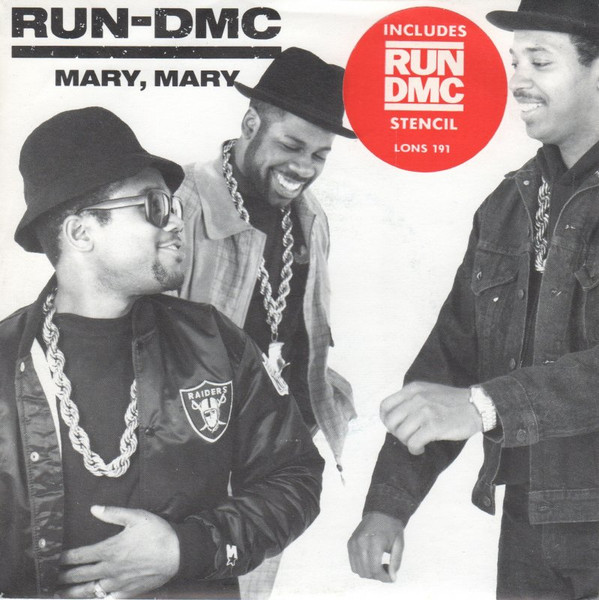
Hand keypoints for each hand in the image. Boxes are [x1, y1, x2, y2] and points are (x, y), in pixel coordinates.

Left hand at [57, 506, 179, 598]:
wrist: (177, 554)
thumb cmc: (157, 533)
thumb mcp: (136, 516)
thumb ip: (113, 514)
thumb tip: (93, 509)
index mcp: (109, 549)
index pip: (80, 555)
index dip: (65, 558)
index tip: (56, 559)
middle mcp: (109, 568)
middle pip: (80, 575)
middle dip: (64, 577)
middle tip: (53, 578)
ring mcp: (117, 583)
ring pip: (90, 590)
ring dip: (74, 592)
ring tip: (62, 593)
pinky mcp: (127, 592)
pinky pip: (108, 599)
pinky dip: (98, 599)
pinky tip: (93, 599)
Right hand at [348, 512, 403, 582]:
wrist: (381, 512)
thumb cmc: (392, 528)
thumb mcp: (399, 544)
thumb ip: (396, 562)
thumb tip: (392, 579)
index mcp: (375, 541)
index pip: (375, 569)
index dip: (384, 578)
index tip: (392, 577)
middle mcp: (361, 542)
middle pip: (366, 572)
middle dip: (378, 576)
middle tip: (386, 568)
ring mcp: (354, 542)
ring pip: (358, 571)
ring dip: (369, 573)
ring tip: (379, 564)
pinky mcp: (350, 543)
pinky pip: (353, 565)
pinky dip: (362, 567)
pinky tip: (371, 561)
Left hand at [380, 382, 481, 454]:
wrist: (477, 406)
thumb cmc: (452, 402)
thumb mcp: (428, 392)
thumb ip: (411, 400)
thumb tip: (394, 419)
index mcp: (412, 389)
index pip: (385, 405)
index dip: (386, 420)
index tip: (394, 427)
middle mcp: (416, 398)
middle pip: (390, 421)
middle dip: (396, 433)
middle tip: (408, 437)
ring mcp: (425, 412)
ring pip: (401, 433)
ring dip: (407, 442)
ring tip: (417, 443)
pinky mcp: (434, 426)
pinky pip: (413, 442)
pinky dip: (415, 449)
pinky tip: (422, 448)